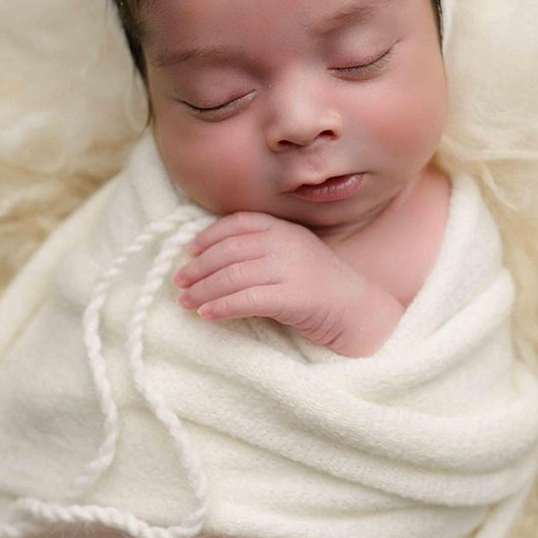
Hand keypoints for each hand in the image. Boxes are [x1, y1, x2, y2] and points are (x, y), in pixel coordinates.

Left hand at [171, 211, 403, 354]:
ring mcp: (290, 269)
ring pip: (233, 276)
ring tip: (185, 302)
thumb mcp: (293, 255)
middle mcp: (286, 244)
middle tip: (178, 281)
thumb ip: (263, 249)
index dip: (209, 236)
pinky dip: (222, 306)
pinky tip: (207, 314)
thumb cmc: (321, 286)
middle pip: (230, 251)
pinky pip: (247, 300)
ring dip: (203, 290)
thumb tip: (215, 258)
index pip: (239, 223)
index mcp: (285, 229)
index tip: (189, 251)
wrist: (359, 311)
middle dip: (199, 267)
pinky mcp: (292, 298)